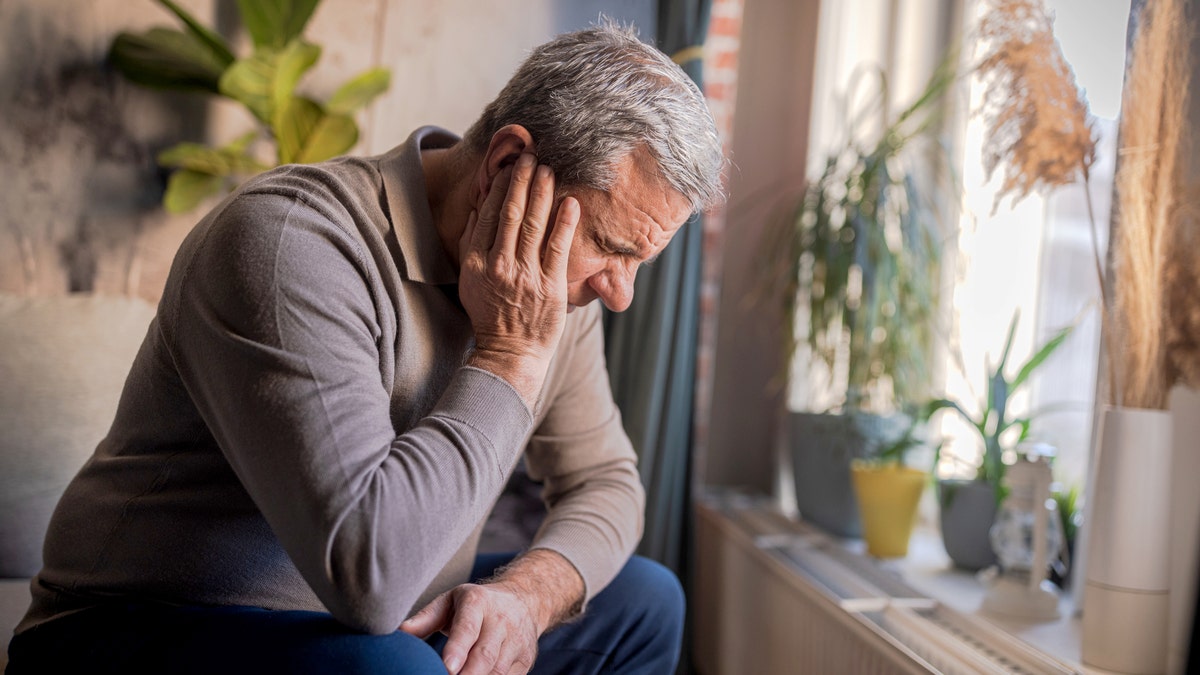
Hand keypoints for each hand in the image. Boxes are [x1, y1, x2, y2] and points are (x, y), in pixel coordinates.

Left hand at [400, 581, 539, 674]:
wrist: (523, 600)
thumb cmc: (477, 604)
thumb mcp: (450, 602)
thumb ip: (425, 619)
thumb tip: (400, 633)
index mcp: (478, 602)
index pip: (467, 627)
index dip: (457, 649)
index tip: (447, 668)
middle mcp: (501, 620)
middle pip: (485, 655)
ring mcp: (516, 640)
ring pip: (497, 670)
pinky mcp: (526, 658)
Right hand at [458, 153, 579, 407]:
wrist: (510, 353)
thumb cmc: (490, 315)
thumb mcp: (469, 281)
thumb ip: (471, 245)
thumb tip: (477, 210)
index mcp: (476, 262)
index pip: (488, 215)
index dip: (499, 187)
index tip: (508, 166)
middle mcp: (499, 266)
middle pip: (510, 213)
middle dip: (520, 180)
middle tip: (531, 155)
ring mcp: (525, 276)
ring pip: (533, 224)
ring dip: (541, 193)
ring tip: (548, 169)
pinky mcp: (550, 287)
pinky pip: (557, 248)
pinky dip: (564, 223)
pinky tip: (571, 202)